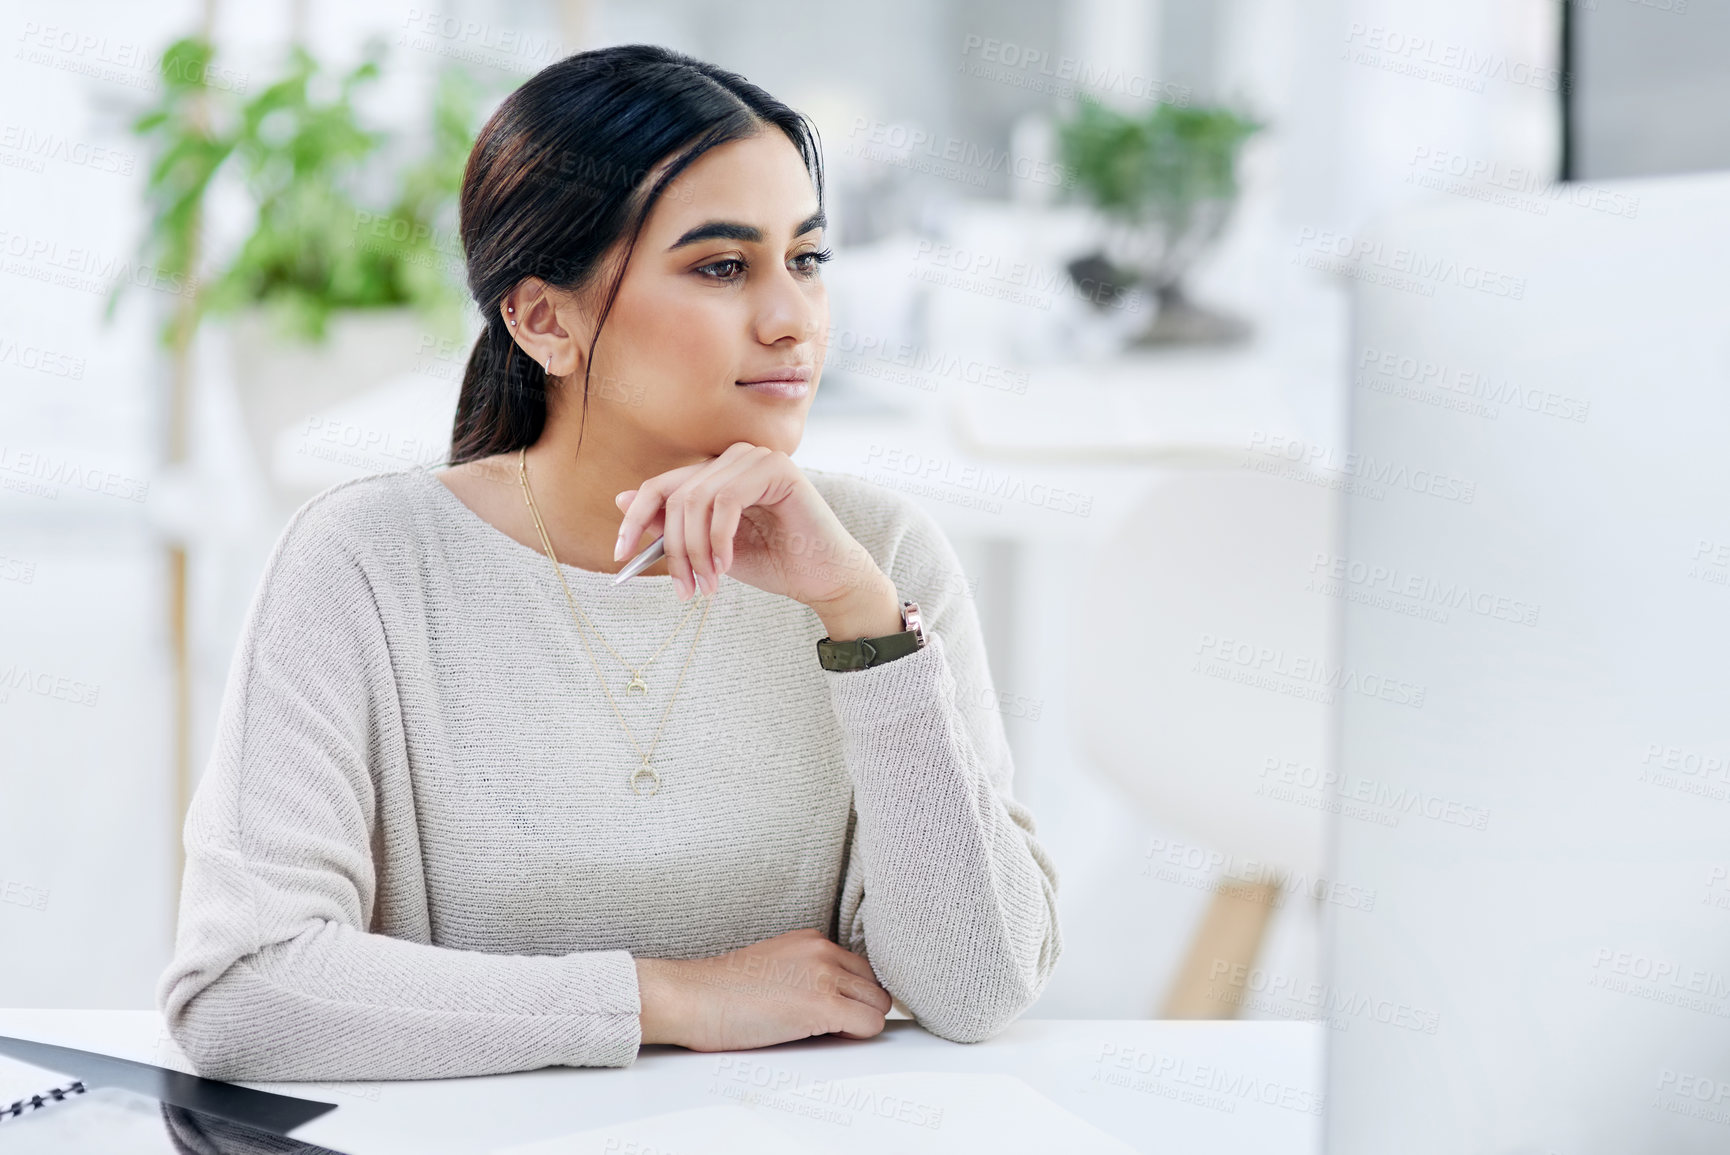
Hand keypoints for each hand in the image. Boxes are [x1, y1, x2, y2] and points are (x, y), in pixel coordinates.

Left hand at [613, 442, 901, 638]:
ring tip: (708, 584)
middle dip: (673, 548)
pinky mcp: (778, 469)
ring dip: (697, 549)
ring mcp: (757, 458)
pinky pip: (726, 500)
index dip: (634, 519)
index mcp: (717, 473)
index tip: (620, 555)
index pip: (661, 486)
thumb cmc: (773, 562)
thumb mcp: (708, 549)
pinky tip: (726, 565)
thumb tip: (621, 499)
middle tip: (684, 589)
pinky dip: (719, 538)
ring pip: (697, 498)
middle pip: (675, 494)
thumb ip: (672, 525)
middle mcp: (734, 457)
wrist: (823, 578)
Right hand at [635, 928, 892, 1050]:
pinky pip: (870, 1024)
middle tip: (831, 1027)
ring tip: (824, 1033)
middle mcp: (823, 951)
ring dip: (859, 1023)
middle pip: (875, 985)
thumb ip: (807, 973)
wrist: (691, 997)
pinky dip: (857, 1036)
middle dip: (859, 1008)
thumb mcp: (774, 966)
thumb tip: (836, 1001)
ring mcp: (825, 976)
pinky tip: (827, 1038)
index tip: (835, 1010)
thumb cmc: (720, 992)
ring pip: (878, 1005)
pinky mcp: (823, 1005)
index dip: (851, 994)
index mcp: (811, 940)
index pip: (860, 968)